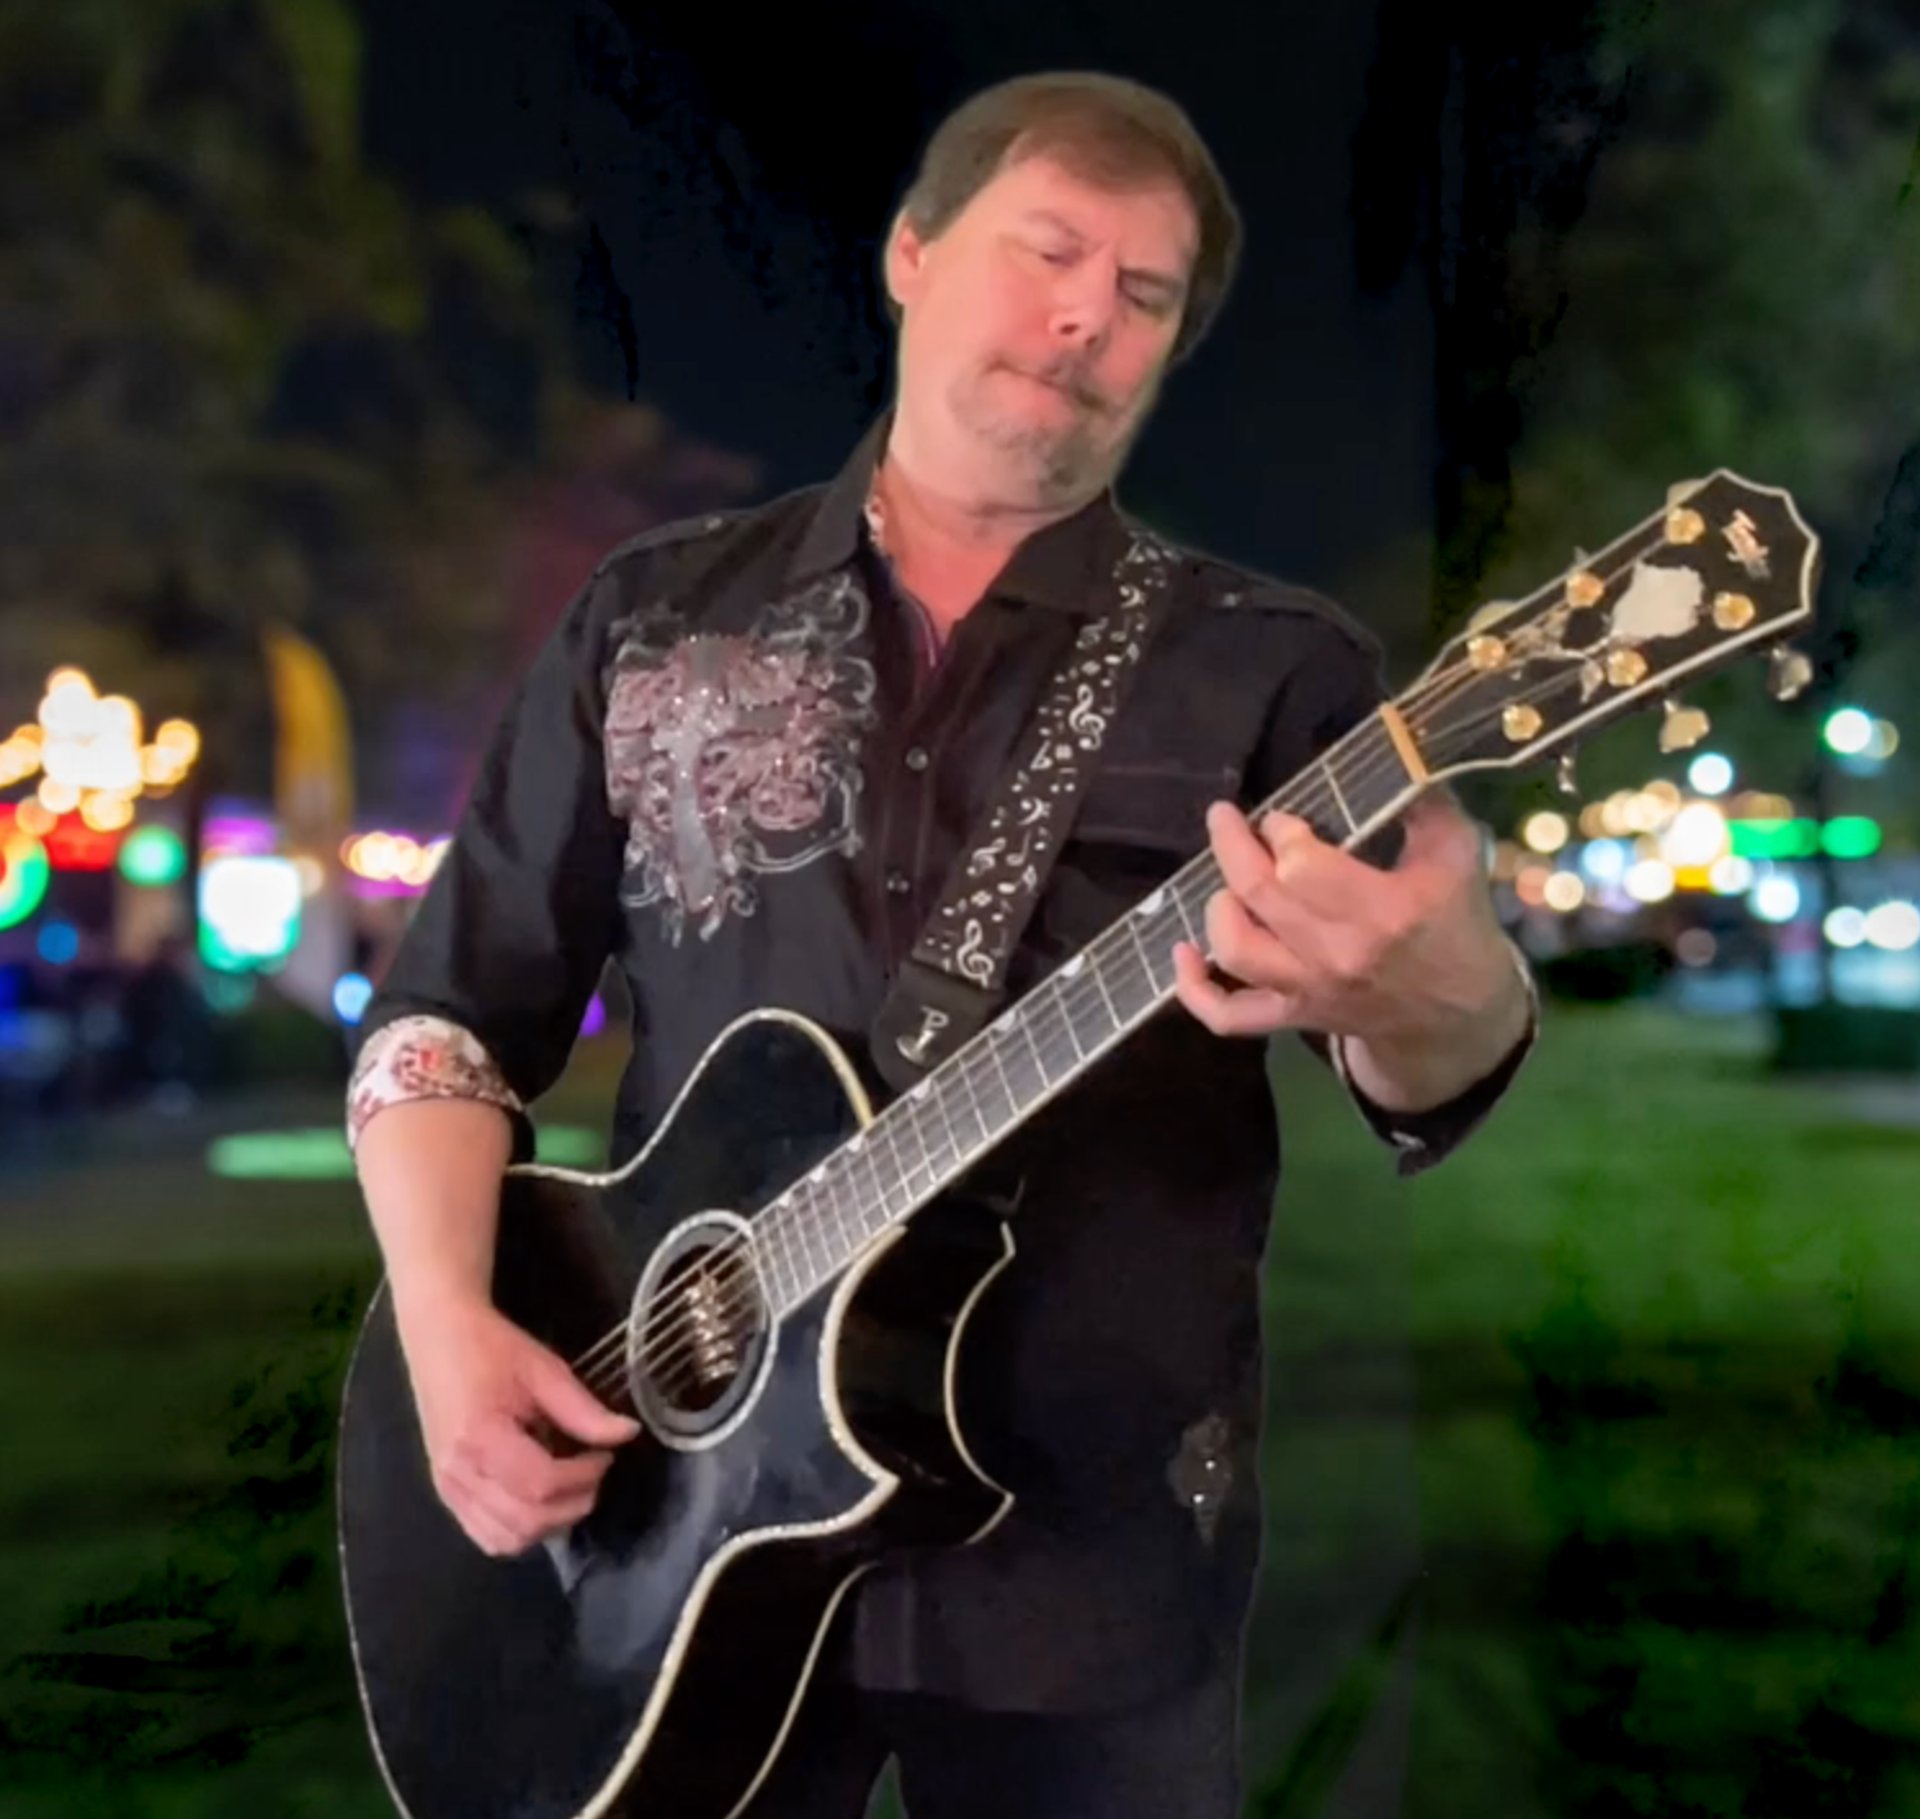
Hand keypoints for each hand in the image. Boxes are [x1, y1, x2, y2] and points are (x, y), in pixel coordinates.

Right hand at [394, 1296, 642, 1557]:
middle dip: (573, 1505)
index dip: (583, 1478)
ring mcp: (447, 1488)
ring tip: (569, 1487)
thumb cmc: (491, 1347)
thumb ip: (583, 1410)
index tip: (605, 1455)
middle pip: (525, 1522)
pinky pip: (486, 1536)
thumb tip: (627, 1434)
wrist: (438, 1338)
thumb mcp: (544, 1369)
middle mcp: (458, 1473)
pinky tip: (540, 1500)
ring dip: (548, 1525)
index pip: (541, 1485)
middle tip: (594, 1473)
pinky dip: (520, 1531)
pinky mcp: (445, 1493)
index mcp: (481, 1437)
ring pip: (505, 1539)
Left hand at [1170, 790, 1519, 1051]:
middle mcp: (1337, 954)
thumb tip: (1390, 752)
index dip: (1280, 833)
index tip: (1283, 819)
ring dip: (1218, 908)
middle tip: (1224, 818)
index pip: (1302, 867)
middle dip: (1231, 847)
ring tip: (1229, 884)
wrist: (1458, 1018)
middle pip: (1258, 896)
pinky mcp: (1293, 1017)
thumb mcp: (1456, 855)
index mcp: (1383, 912)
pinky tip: (1183, 952)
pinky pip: (1229, 1016)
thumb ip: (1421, 802)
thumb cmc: (1456, 927)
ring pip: (1236, 951)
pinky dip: (1194, 989)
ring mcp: (1309, 990)